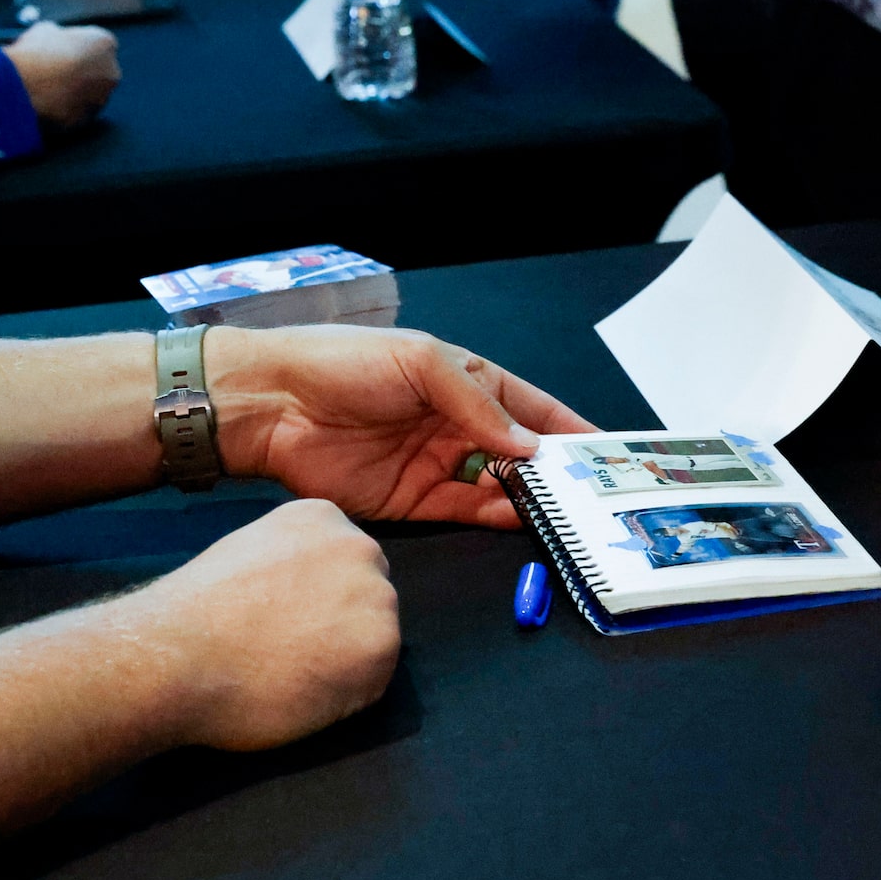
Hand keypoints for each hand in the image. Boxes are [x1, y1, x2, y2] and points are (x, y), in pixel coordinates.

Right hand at [4, 23, 118, 128]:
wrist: (23, 86)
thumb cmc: (34, 53)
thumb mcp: (43, 30)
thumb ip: (57, 34)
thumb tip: (52, 37)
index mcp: (105, 43)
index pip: (97, 45)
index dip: (77, 48)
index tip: (61, 51)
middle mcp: (111, 72)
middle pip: (97, 71)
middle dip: (80, 72)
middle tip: (55, 71)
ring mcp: (100, 99)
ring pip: (88, 95)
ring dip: (73, 92)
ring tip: (45, 89)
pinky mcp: (85, 120)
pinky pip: (74, 113)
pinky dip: (62, 110)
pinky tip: (44, 104)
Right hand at [136, 499, 399, 751]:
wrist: (181, 654)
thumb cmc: (198, 611)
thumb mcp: (248, 554)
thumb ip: (289, 565)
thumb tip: (303, 595)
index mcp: (322, 517)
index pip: (344, 564)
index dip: (318, 600)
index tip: (287, 619)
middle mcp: (360, 547)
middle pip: (369, 596)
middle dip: (341, 624)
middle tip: (292, 651)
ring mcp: (376, 596)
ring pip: (375, 639)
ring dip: (344, 662)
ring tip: (292, 675)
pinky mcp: (382, 647)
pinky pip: (374, 683)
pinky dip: (345, 697)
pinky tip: (303, 694)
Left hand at [208, 325, 596, 526]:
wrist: (271, 404)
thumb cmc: (342, 363)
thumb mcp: (420, 363)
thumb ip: (476, 403)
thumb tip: (528, 444)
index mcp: (463, 380)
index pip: (529, 406)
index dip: (568, 427)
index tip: (608, 449)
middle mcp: (455, 424)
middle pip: (520, 453)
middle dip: (556, 471)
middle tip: (597, 492)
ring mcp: (434, 464)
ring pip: (497, 487)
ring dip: (529, 497)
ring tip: (566, 509)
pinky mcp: (410, 501)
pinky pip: (462, 511)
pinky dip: (492, 516)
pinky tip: (519, 517)